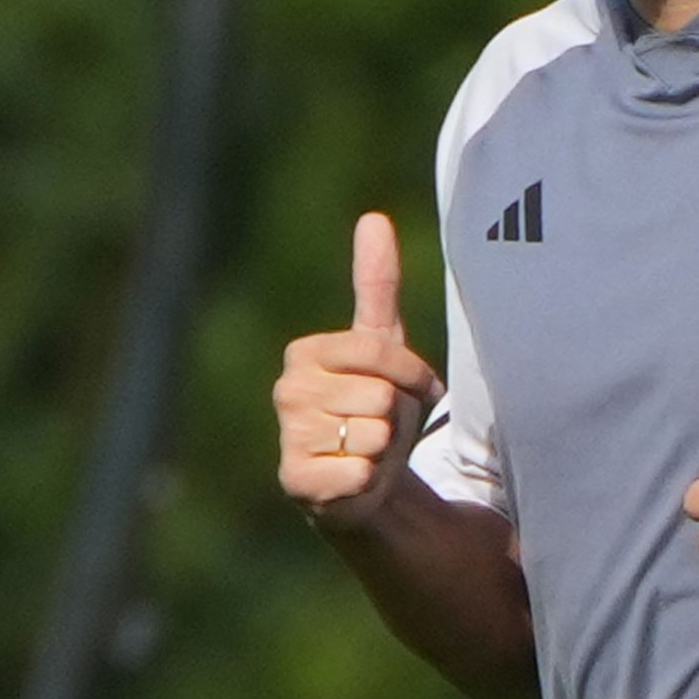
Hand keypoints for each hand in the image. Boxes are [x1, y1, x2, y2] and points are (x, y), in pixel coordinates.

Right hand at [272, 213, 443, 528]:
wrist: (362, 476)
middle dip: (398, 413)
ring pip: (376, 433)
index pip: (383, 354)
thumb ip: (377, 283)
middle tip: (381, 424)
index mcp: (305, 353)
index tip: (404, 387)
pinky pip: (361, 471)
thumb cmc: (373, 403)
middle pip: (382, 395)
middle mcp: (287, 391)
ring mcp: (289, 436)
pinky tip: (353, 478)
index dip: (411, 376)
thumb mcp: (382, 343)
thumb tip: (373, 217)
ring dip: (384, 447)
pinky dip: (369, 478)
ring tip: (367, 449)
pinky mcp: (296, 481)